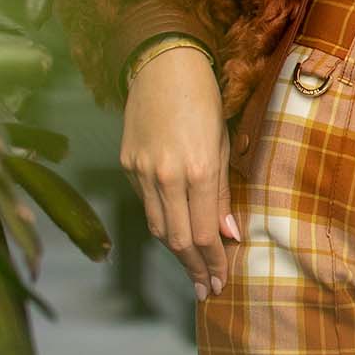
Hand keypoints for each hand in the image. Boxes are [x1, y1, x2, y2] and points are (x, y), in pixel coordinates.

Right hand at [119, 46, 239, 299]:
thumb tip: (228, 234)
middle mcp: (166, 176)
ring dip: (176, 253)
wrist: (164, 66)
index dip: (214, 261)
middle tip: (206, 288)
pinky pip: (145, 204)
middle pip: (177, 238)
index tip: (221, 282)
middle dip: (194, 268)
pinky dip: (160, 222)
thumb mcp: (223, 145)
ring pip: (157, 227)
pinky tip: (174, 233)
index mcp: (198, 170)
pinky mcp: (126, 165)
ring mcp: (141, 171)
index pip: (204, 233)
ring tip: (193, 270)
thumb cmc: (204, 102)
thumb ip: (223, 193)